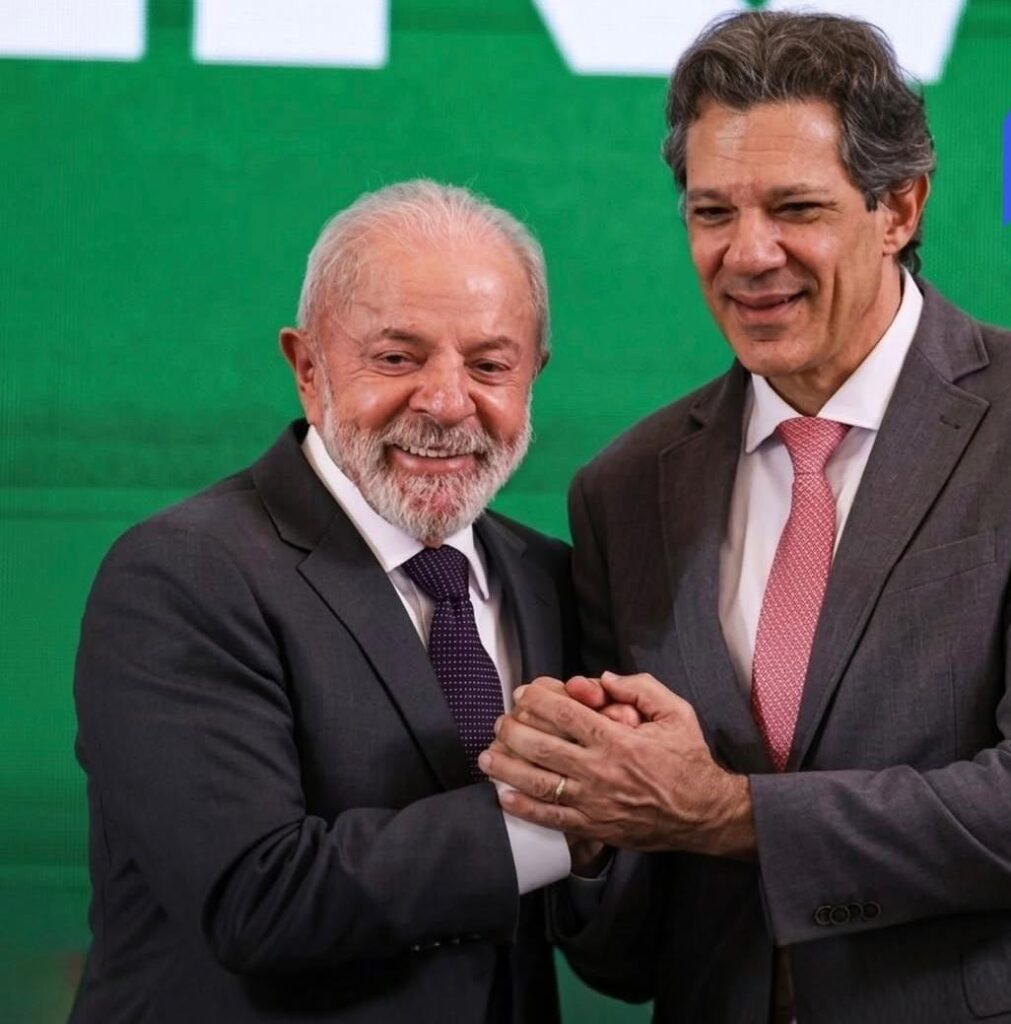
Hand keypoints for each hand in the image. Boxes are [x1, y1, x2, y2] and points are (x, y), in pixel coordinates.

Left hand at [479, 672, 754, 858]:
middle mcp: (601, 771)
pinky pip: (552, 819)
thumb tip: (603, 679)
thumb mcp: (675, 713)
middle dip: (513, 731)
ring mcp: (595, 803)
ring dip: (507, 769)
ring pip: (539, 784)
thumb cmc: (688, 760)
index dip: (537, 700)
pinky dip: (525, 809)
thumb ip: (641, 688)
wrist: (704, 814)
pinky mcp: (594, 828)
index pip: (565, 715)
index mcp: (619, 740)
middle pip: (542, 747)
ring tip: (488, 756)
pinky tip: (505, 796)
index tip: (522, 694)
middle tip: (500, 722)